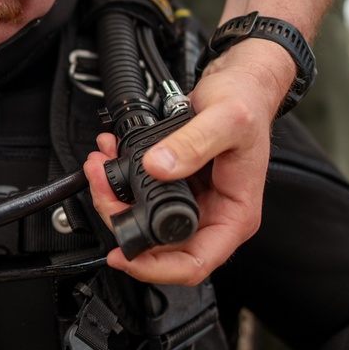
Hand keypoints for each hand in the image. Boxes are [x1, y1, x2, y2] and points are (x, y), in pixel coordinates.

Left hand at [82, 39, 295, 284]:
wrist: (241, 82)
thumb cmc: (247, 102)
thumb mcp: (226, 120)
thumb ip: (193, 144)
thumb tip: (158, 167)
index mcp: (235, 216)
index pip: (195, 263)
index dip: (157, 268)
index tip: (125, 254)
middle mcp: (214, 216)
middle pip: (161, 246)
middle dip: (123, 220)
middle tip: (103, 187)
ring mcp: (193, 202)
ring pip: (145, 220)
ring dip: (116, 198)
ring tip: (101, 166)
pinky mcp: (176, 185)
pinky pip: (142, 196)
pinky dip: (120, 180)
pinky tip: (112, 156)